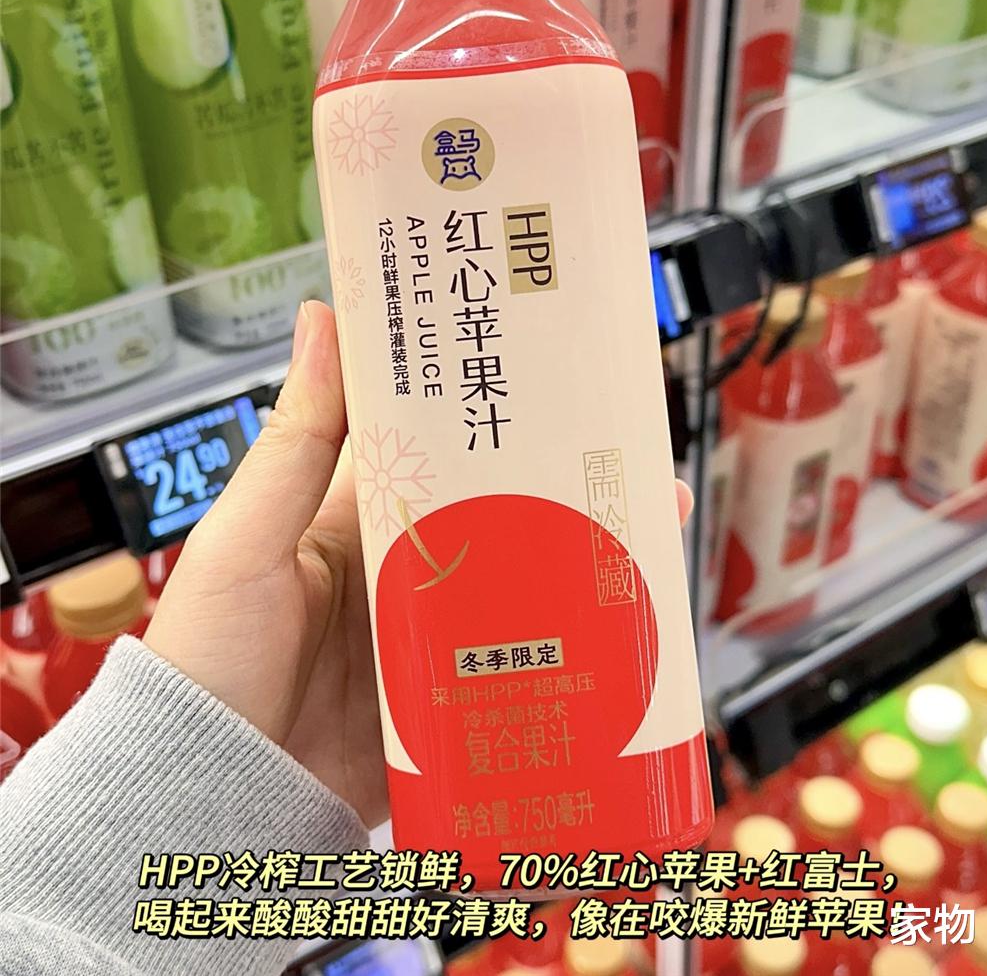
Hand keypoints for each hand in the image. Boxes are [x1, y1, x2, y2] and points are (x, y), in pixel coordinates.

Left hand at [144, 301, 693, 828]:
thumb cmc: (209, 659)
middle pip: (489, 505)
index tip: (532, 354)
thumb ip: (295, 442)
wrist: (215, 797)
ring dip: (577, 548)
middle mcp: (399, 568)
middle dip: (555, 474)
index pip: (424, 439)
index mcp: (352, 517)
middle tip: (621, 438)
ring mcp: (429, 632)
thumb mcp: (248, 540)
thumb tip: (320, 320)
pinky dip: (567, 634)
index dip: (474, 397)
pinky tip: (616, 615)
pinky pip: (517, 654)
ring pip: (517, 577)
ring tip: (646, 515)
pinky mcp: (450, 694)